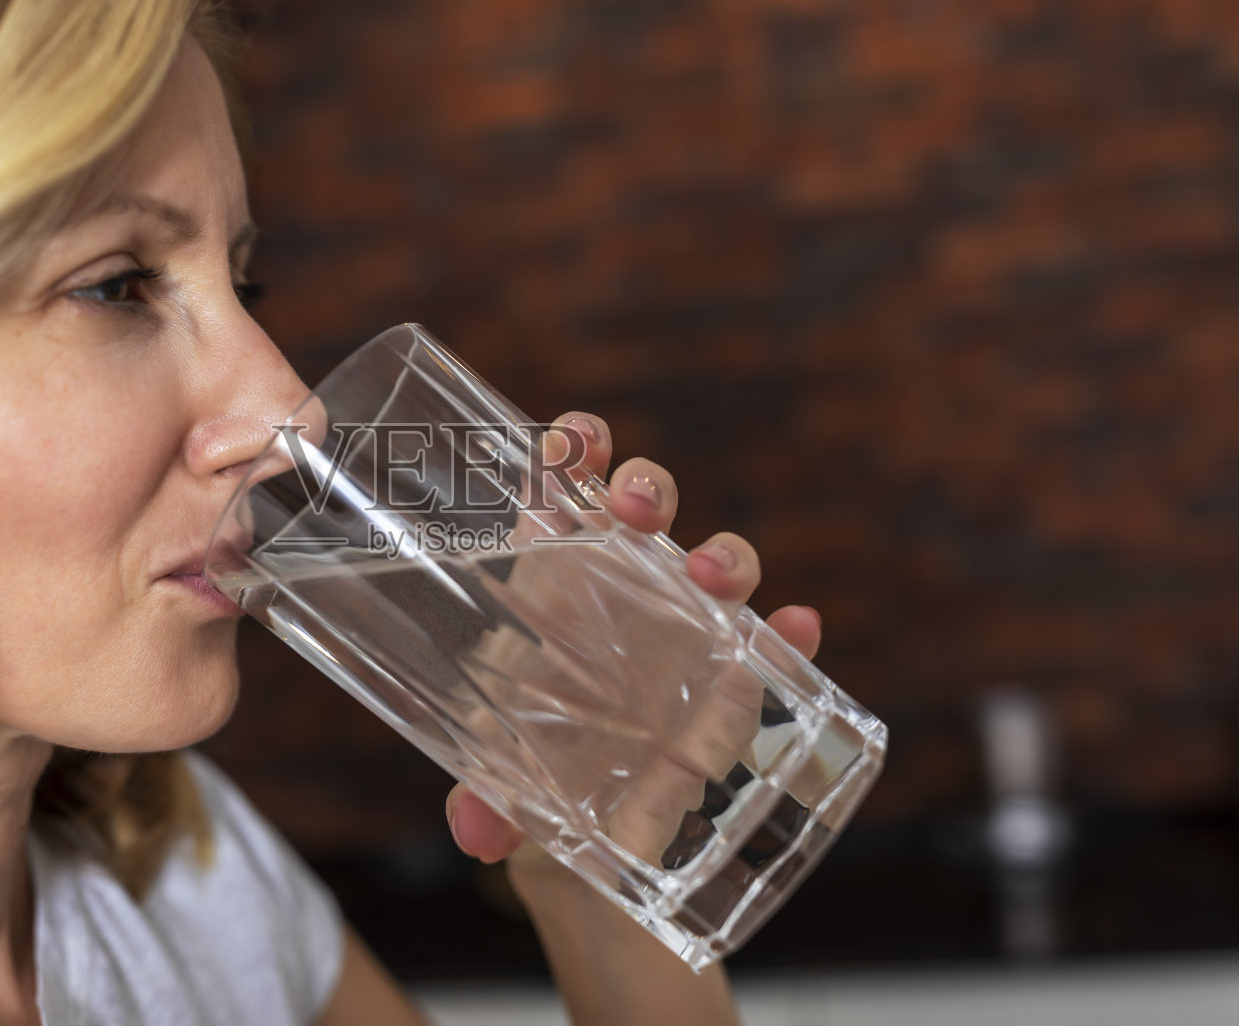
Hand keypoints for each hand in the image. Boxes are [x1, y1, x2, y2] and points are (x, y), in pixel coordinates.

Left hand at [443, 410, 823, 877]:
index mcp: (554, 576)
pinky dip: (792, 632)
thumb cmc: (532, 759)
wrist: (592, 815)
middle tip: (632, 510)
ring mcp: (686, 624)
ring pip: (716, 560)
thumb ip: (481, 798)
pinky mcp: (734, 673)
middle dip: (644, 486)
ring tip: (710, 577)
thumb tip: (472, 832)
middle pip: (644, 504)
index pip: (564, 486)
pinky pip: (776, 641)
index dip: (573, 445)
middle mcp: (624, 585)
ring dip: (722, 553)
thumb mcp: (501, 776)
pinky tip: (801, 630)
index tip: (571, 440)